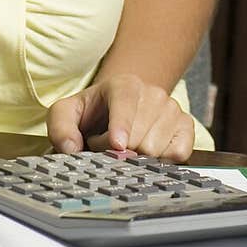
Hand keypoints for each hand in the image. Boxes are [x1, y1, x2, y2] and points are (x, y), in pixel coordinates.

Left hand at [47, 74, 194, 162]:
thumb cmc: (92, 113)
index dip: (122, 125)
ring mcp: (172, 109)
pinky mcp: (186, 127)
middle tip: (106, 144)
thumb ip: (60, 127)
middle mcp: (153, 93)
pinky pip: (179, 153)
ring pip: (156, 148)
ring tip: (125, 145)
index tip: (117, 145)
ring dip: (136, 157)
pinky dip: (161, 162)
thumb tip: (70, 147)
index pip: (126, 102)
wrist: (118, 109)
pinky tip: (147, 153)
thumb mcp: (66, 113)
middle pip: (139, 136)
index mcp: (124, 84)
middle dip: (118, 150)